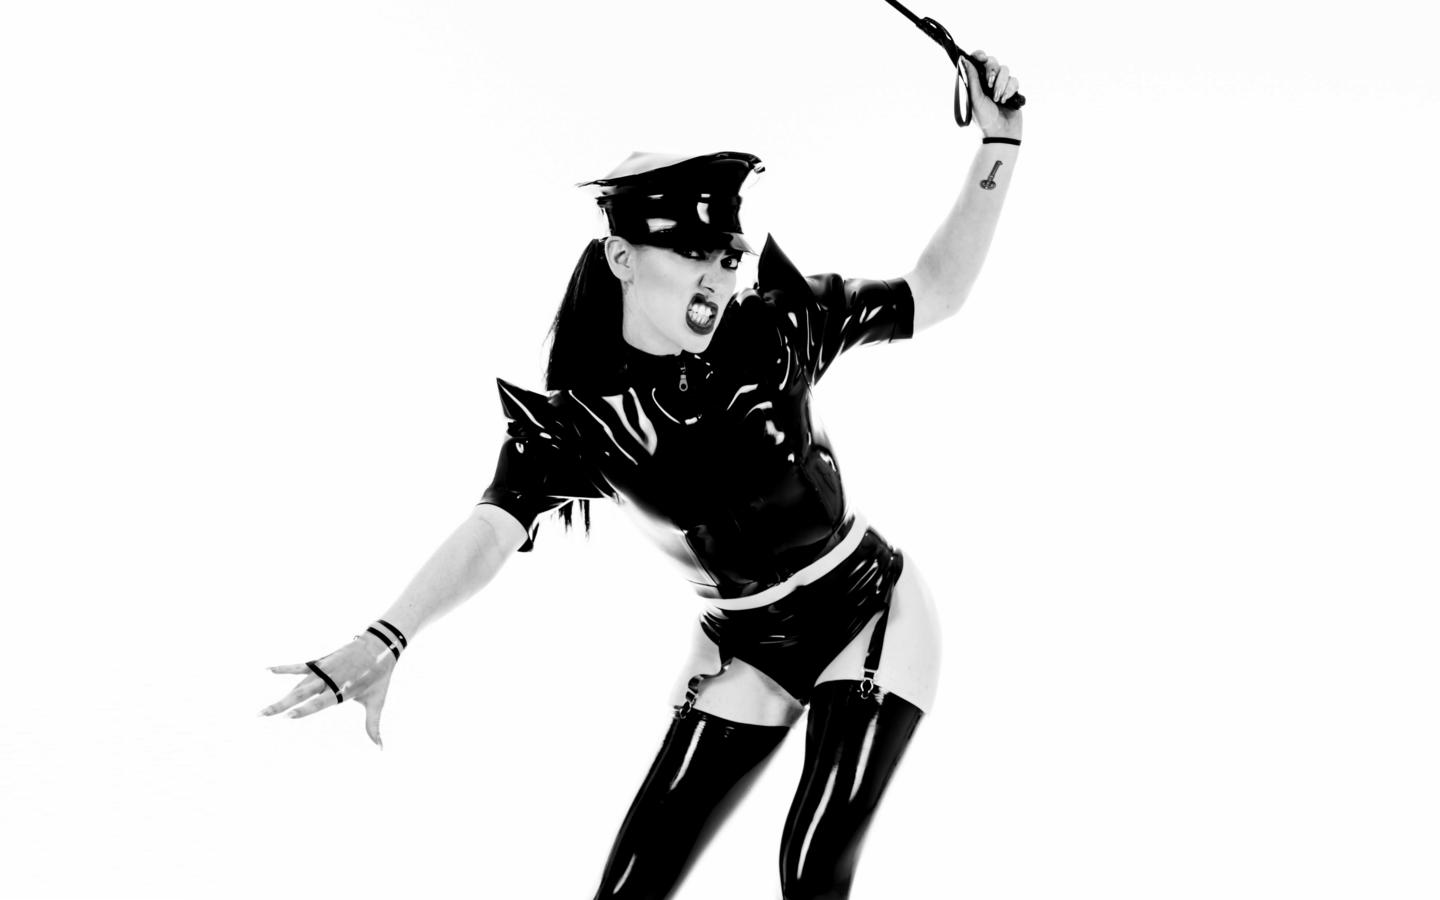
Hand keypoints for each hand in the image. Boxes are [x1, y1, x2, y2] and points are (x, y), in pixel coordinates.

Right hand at [260, 632, 397, 747]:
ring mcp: (324, 669)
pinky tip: (268, 670)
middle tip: (262, 715)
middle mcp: (330, 679)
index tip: (288, 716)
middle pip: (301, 693)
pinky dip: (285, 669)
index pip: (320, 702)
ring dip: (281, 697)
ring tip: (264, 710)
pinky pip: (300, 667)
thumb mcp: (377, 701)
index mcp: (343, 689)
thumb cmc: (380, 676)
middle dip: (281, 705)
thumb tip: (380, 749)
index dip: (304, 709)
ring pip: (298, 685)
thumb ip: (373, 726)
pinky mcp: (322, 662)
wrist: (381, 644)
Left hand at [962, 49, 1022, 139]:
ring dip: (1002, 84)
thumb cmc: (984, 119)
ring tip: (997, 98)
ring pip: (1005, 70)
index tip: (981, 58)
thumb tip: (964, 59)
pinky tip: (1006, 100)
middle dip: (992, 71)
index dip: (980, 55)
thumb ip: (971, 79)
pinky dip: (1010, 90)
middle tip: (990, 84)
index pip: (978, 61)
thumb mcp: (975, 98)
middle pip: (993, 62)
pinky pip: (1014, 80)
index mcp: (976, 82)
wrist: (1000, 134)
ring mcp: (1001, 85)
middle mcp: (988, 81)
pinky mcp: (1013, 90)